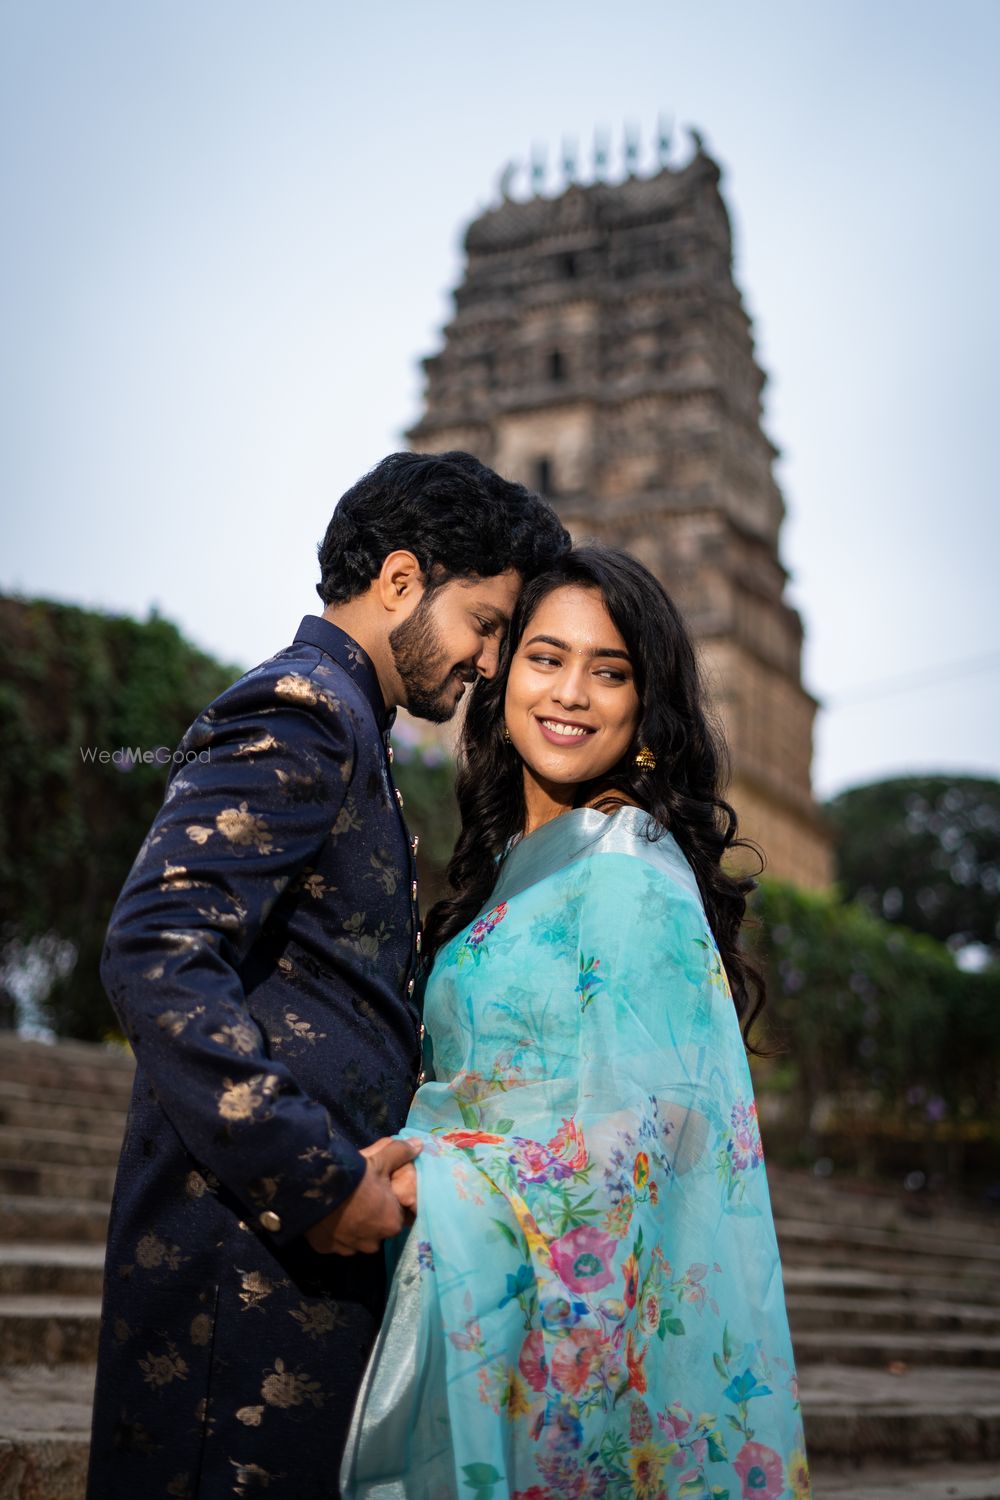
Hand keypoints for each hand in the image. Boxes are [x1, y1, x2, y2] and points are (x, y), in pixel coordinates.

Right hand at [303, 1137, 420, 1255]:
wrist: (314, 1186)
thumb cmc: (356, 1176)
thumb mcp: (381, 1160)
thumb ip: (401, 1153)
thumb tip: (419, 1144)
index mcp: (391, 1223)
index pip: (398, 1216)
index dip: (391, 1203)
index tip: (382, 1192)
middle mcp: (373, 1242)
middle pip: (378, 1228)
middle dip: (372, 1216)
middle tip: (362, 1196)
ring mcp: (349, 1249)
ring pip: (357, 1237)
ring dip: (353, 1226)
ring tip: (344, 1205)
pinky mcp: (327, 1249)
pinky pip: (335, 1241)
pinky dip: (334, 1231)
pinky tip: (329, 1215)